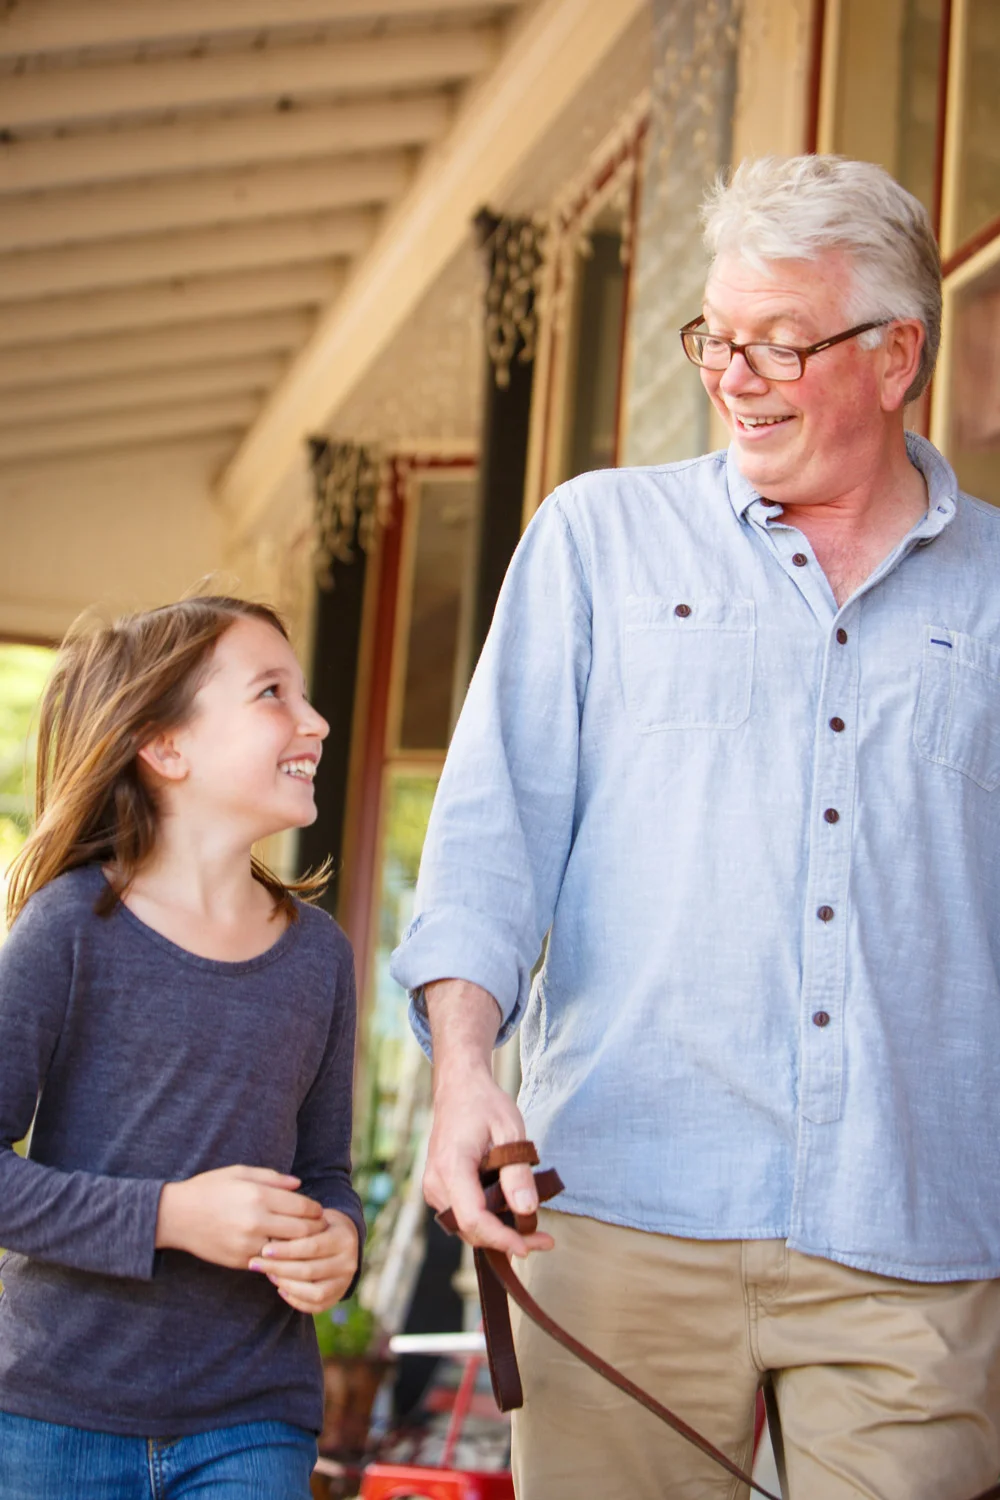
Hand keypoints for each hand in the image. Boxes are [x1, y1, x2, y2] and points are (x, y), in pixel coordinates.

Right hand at [155, 1166, 325, 1268]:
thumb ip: (272, 1178)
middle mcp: (256, 1221)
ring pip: (289, 1251)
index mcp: (258, 1196)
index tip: (318, 1211)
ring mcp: (248, 1244)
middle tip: (319, 1229)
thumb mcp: (240, 1172)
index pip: (303, 1207)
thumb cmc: (209, 1189)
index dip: (316, 1210)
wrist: (175, 1216)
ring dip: (300, 1248)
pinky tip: (283, 1252)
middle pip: (302, 1232)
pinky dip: (280, 1259)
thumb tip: (299, 1185)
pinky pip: (269, 1262)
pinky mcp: (240, 1261)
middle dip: (315, 1230)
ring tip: (305, 1243)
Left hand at [250, 1208, 359, 1312]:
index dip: (286, 1250)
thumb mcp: (313, 1219)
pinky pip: (315, 1305)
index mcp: (344, 1238)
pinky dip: (295, 1299)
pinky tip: (281, 1288)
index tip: (264, 1250)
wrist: (343, 1238)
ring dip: (287, 1285)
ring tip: (270, 1275)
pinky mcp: (338, 1296)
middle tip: (256, 1264)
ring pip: (314, 1292)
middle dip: (279, 1268)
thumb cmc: (320, 1225)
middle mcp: (349, 1262)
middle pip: (309, 1270)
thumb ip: (296, 1227)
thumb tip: (268, 1241)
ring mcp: (345, 1282)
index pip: (312, 1247)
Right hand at [424, 1063, 553, 1259]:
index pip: (473, 1217)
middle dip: (505, 1241)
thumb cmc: (484, 1104)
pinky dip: (487, 1222)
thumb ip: (517, 1171)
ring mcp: (434, 1187)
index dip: (501, 1238)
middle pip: (469, 1229)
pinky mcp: (439, 1189)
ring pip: (465, 1227)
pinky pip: (463, 1215)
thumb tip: (526, 1210)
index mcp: (451, 1166)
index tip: (529, 1246)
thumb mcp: (510, 1131)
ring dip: (497, 1234)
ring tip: (535, 1234)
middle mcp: (436, 1182)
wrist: (459, 1088)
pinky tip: (512, 1220)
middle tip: (544, 1241)